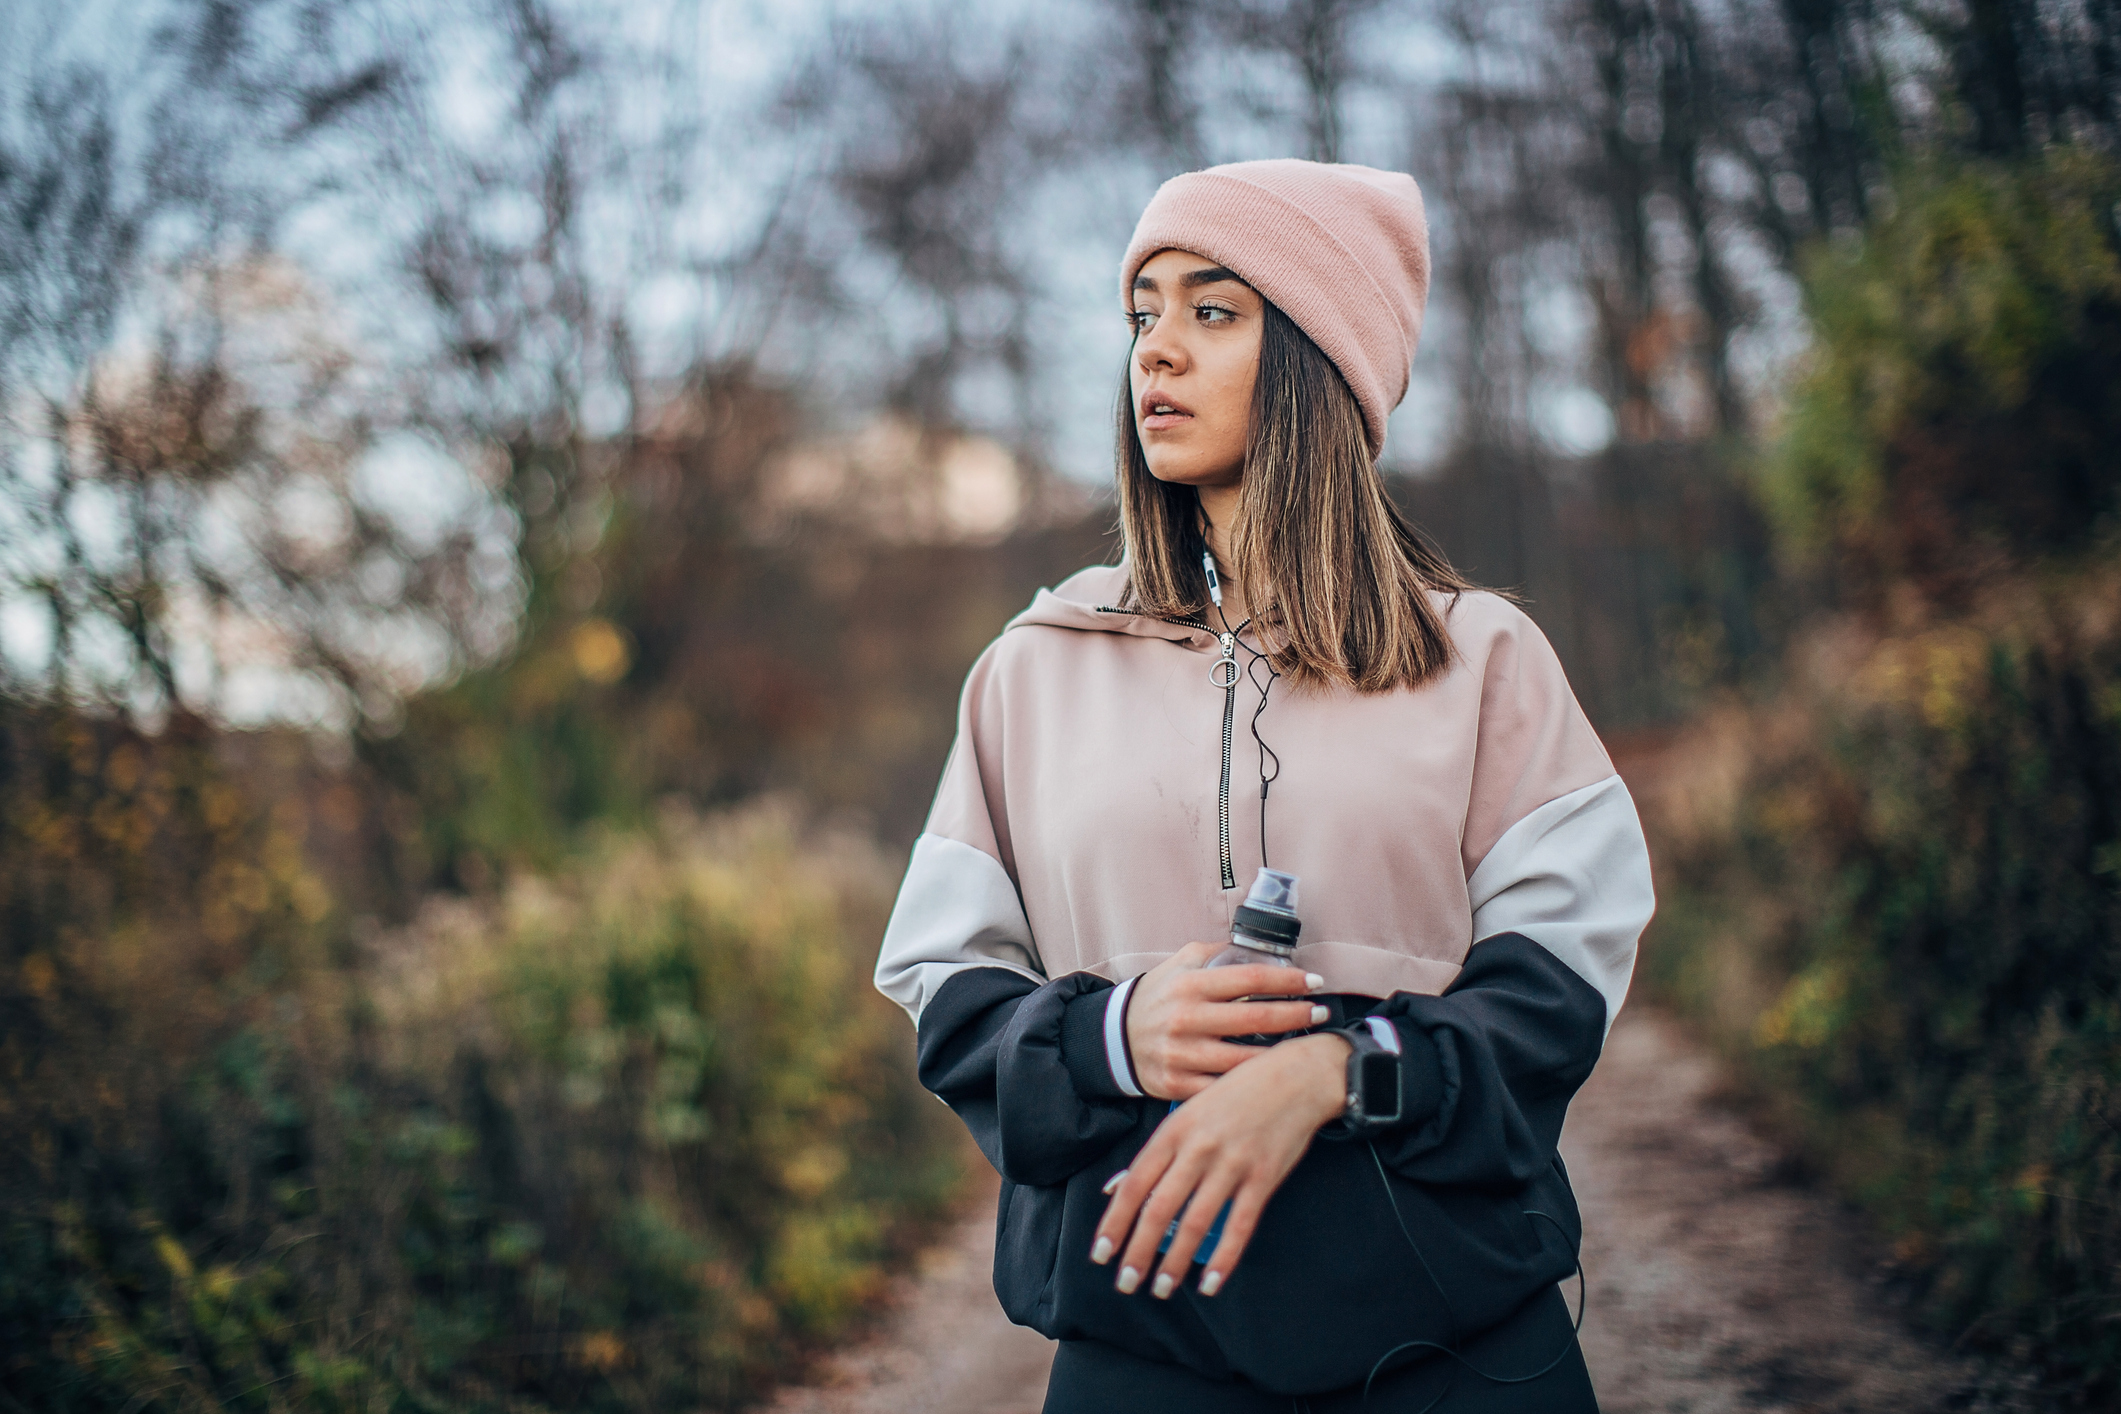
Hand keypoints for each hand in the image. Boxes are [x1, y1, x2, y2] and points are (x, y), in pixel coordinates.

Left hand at [1090, 1032, 1352, 1299]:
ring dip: (1175, 1262)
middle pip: (1158, 1209)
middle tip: (1126, 1284)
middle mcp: (1199, 1148)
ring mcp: (1232, 1163)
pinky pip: (1239, 1226)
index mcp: (1174, 1130)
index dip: (1114, 1223)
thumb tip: (1115, 1187)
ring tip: (1161, 1288)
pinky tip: (1209, 1284)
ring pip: (1195, 1223)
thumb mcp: (1188, 1112)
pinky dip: (1223, 1259)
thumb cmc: (1236, 1093)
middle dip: (1138, 1252)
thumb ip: (1155, 1151)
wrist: (1296, 1076)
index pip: (1134, 1185)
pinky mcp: (1264, 1178)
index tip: (1100, 1254)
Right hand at [1125, 942, 1326, 1099]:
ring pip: (1245, 1061)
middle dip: (1297, 1016)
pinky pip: (1225, 1088)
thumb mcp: (1180, 964)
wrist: (1116, 1038)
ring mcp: (1183, 1055)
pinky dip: (1252, 1084)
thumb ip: (1218, 954)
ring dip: (1282, 1055)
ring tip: (1305, 1046)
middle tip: (1323, 1012)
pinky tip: (1272, 1077)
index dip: (1288, 980)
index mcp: (1190, 985)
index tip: (1315, 982)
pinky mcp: (1178, 1085)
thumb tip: (1261, 948)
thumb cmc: (1159, 997)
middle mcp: (1186, 1020)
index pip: (1250, 979)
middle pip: (1256, 1020)